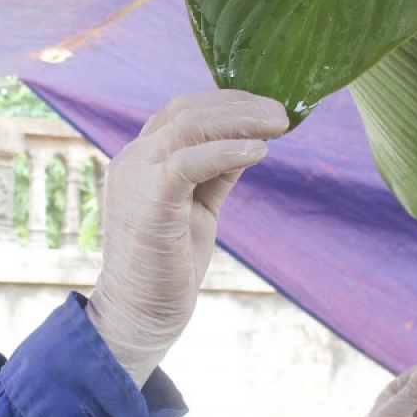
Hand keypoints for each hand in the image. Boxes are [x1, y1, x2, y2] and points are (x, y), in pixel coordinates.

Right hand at [87, 90, 287, 386]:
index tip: (266, 107)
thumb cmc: (167, 266)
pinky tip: (259, 151)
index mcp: (142, 160)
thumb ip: (216, 173)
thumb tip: (249, 141)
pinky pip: (189, 161)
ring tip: (278, 124)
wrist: (138, 314)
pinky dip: (227, 151)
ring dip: (239, 120)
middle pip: (187, 111)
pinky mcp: (150, 201)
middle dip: (239, 106)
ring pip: (189, 127)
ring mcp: (137, 177)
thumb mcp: (198, 207)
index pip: (182, 112)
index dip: (226, 103)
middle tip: (282, 112)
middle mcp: (134, 160)